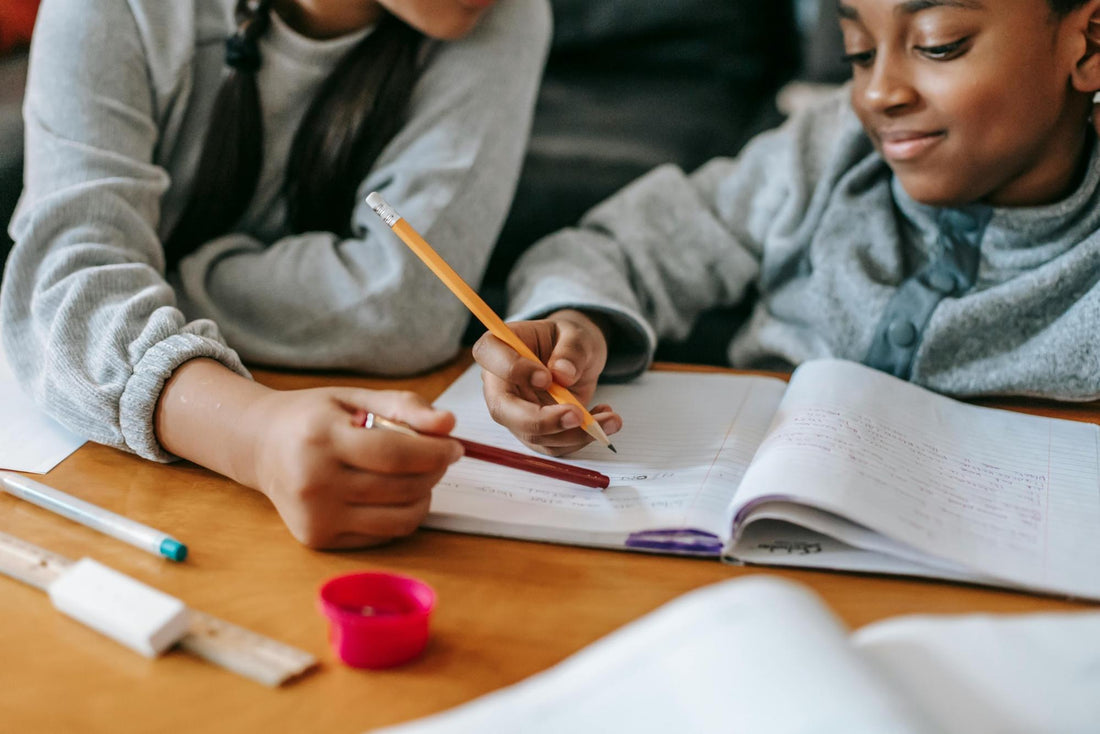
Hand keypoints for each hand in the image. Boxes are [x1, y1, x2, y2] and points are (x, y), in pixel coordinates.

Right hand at [245, 387, 461, 548]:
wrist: (261, 446)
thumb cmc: (314, 418)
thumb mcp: (355, 397)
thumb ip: (404, 406)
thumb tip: (448, 424)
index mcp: (320, 438)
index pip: (393, 453)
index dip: (434, 452)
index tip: (455, 446)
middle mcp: (313, 482)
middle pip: (400, 488)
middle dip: (434, 472)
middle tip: (440, 457)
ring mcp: (314, 516)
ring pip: (398, 518)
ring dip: (423, 496)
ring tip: (419, 475)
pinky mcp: (319, 538)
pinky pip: (383, 534)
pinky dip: (401, 515)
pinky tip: (393, 494)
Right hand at [472, 309, 621, 455]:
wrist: (577, 358)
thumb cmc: (568, 340)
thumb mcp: (576, 334)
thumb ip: (571, 349)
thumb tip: (563, 374)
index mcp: (500, 347)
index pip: (489, 356)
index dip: (513, 370)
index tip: (546, 377)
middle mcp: (499, 383)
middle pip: (502, 409)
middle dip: (540, 420)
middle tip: (577, 415)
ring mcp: (515, 412)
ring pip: (532, 435)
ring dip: (573, 434)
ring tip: (610, 420)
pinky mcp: (534, 432)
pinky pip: (553, 446)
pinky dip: (581, 439)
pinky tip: (602, 420)